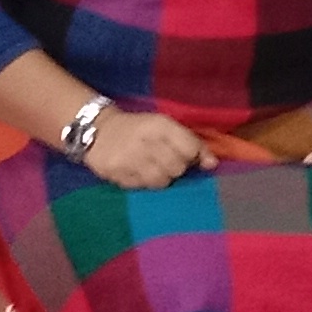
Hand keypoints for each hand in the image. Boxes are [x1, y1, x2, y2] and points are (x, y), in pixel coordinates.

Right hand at [78, 109, 209, 192]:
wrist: (98, 130)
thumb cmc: (138, 129)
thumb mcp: (164, 126)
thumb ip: (191, 142)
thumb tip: (213, 164)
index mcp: (159, 124)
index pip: (190, 148)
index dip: (193, 156)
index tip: (187, 156)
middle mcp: (145, 140)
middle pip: (177, 168)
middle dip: (175, 168)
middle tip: (164, 161)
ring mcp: (129, 158)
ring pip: (161, 182)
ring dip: (160, 178)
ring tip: (150, 167)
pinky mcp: (116, 173)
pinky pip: (141, 187)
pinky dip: (142, 182)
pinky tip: (135, 171)